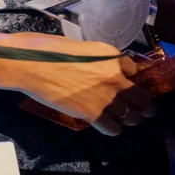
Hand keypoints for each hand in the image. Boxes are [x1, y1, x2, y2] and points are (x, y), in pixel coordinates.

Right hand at [0, 32, 154, 135]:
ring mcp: (105, 98)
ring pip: (131, 116)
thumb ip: (95, 58)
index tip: (129, 81)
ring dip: (131, 119)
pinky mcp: (92, 114)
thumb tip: (98, 66)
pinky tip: (110, 127)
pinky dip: (113, 129)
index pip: (134, 69)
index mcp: (112, 58)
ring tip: (128, 120)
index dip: (132, 77)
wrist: (29, 65)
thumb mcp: (79, 46)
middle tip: (145, 110)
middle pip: (142, 98)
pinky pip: (112, 128)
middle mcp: (115, 79)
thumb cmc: (47, 49)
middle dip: (145, 106)